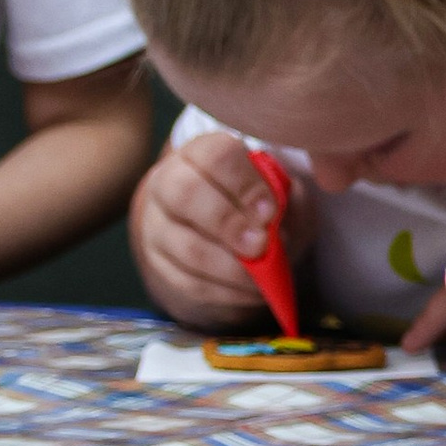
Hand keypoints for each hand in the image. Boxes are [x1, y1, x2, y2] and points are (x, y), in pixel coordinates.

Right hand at [131, 135, 312, 329]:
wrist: (228, 236)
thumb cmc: (257, 203)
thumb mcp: (280, 192)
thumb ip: (287, 199)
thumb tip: (278, 225)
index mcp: (201, 154)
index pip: (214, 156)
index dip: (243, 183)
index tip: (269, 210)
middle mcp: (169, 184)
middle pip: (186, 194)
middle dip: (229, 222)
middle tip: (261, 244)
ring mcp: (159, 227)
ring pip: (188, 247)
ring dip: (233, 267)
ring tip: (262, 273)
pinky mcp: (161, 267)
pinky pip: (190, 283)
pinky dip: (227, 292)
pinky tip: (252, 291)